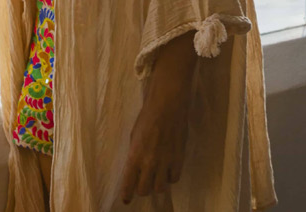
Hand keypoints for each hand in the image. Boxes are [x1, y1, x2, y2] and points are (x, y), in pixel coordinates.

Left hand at [121, 42, 199, 203]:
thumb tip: (136, 167)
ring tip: (156, 178)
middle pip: (144, 190)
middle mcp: (149, 162)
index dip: (126, 194)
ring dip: (157, 185)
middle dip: (142, 190)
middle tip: (142, 184)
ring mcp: (165, 162)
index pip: (128, 183)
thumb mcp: (134, 136)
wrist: (168, 106)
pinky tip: (168, 170)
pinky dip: (170, 177)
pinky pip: (174, 178)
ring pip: (160, 188)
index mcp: (134, 155)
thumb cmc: (147, 117)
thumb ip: (135, 154)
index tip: (126, 200)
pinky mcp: (179, 159)